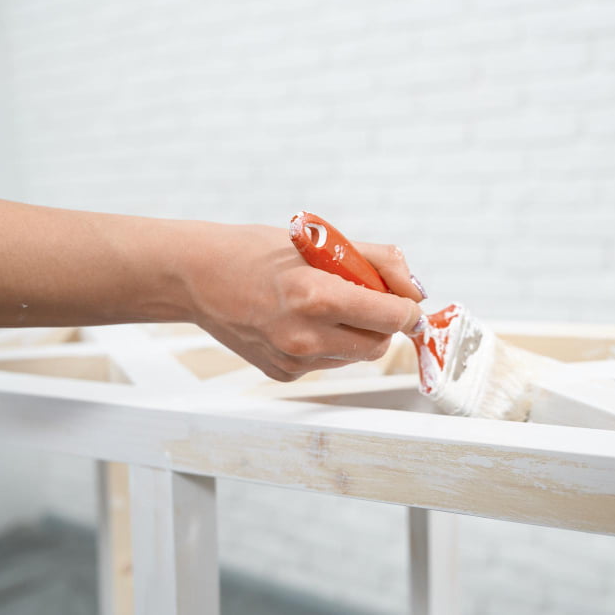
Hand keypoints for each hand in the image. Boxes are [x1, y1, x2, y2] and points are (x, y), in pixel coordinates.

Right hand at [183, 223, 423, 381]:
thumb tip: (416, 292)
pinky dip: (329, 343)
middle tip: (365, 297)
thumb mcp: (322, 242)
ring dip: (355, 333)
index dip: (406, 309)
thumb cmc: (258, 252)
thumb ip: (379, 262)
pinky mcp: (283, 373)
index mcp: (317, 297)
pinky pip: (328, 362)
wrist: (197, 276)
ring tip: (324, 304)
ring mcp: (292, 360)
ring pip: (355, 356)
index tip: (405, 301)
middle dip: (382, 323)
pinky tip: (301, 320)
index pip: (391, 318)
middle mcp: (305, 336)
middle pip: (379, 345)